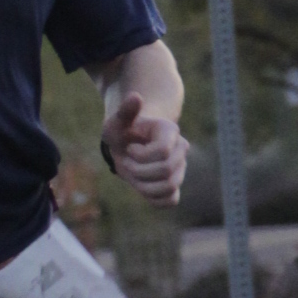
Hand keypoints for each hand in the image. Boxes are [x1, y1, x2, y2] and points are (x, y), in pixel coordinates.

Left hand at [104, 90, 187, 208]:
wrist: (127, 143)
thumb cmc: (122, 131)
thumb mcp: (117, 122)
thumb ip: (125, 111)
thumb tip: (135, 97)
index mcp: (169, 131)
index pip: (162, 152)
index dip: (141, 155)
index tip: (130, 148)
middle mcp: (180, 149)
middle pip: (166, 171)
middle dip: (139, 171)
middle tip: (126, 163)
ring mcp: (180, 168)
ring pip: (169, 187)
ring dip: (143, 186)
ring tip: (133, 175)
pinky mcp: (175, 185)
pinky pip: (170, 200)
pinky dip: (153, 198)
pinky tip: (142, 186)